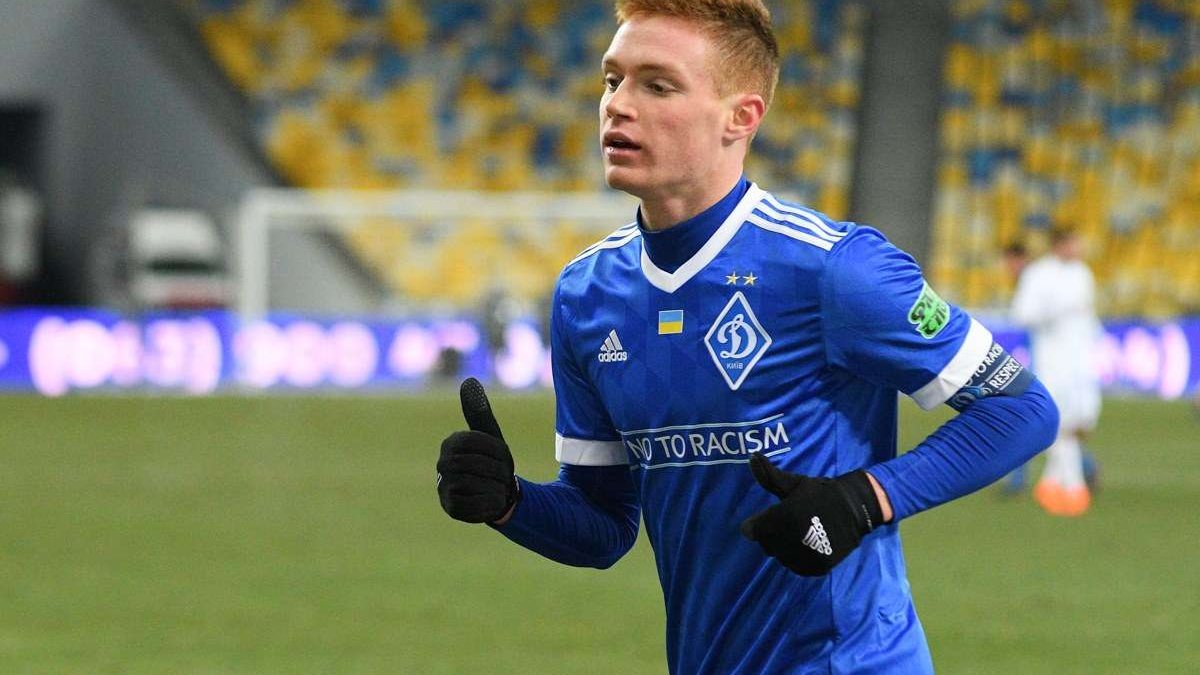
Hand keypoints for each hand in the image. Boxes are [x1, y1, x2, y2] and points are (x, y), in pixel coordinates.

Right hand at [436, 378, 519, 523]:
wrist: (497, 494)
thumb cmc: (494, 461)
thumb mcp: (491, 435)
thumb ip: (479, 411)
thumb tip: (469, 380)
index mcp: (451, 442)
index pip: (476, 441)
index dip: (496, 451)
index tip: (504, 457)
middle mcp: (442, 463)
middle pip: (475, 464)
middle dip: (497, 470)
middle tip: (503, 476)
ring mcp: (443, 487)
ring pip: (476, 484)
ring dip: (496, 487)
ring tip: (498, 488)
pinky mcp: (450, 508)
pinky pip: (476, 505)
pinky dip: (491, 504)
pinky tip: (492, 501)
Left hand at [739, 454, 882, 575]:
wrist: (856, 508)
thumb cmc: (820, 493)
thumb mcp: (794, 483)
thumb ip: (769, 476)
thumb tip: (752, 457)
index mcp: (783, 516)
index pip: (751, 530)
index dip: (756, 523)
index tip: (769, 517)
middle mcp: (792, 538)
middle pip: (765, 544)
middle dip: (771, 534)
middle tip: (787, 523)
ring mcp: (806, 555)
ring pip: (780, 557)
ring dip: (784, 547)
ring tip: (798, 533)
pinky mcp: (818, 567)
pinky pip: (796, 567)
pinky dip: (798, 558)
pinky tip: (806, 545)